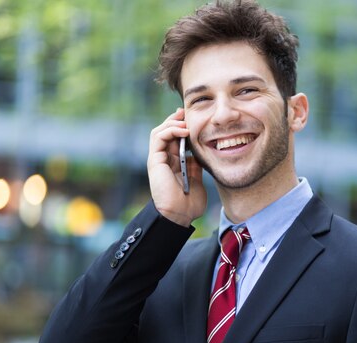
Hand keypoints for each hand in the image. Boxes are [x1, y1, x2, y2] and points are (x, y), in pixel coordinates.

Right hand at [147, 108, 206, 226]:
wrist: (179, 215)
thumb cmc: (189, 202)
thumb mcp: (197, 179)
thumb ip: (196, 165)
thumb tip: (202, 152)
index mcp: (174, 163)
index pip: (176, 139)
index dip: (184, 127)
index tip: (197, 119)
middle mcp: (164, 159)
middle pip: (167, 132)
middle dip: (177, 120)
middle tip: (189, 112)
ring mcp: (158, 159)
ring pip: (160, 131)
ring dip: (173, 122)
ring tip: (186, 120)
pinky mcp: (154, 160)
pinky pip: (158, 138)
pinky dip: (170, 130)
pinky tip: (184, 130)